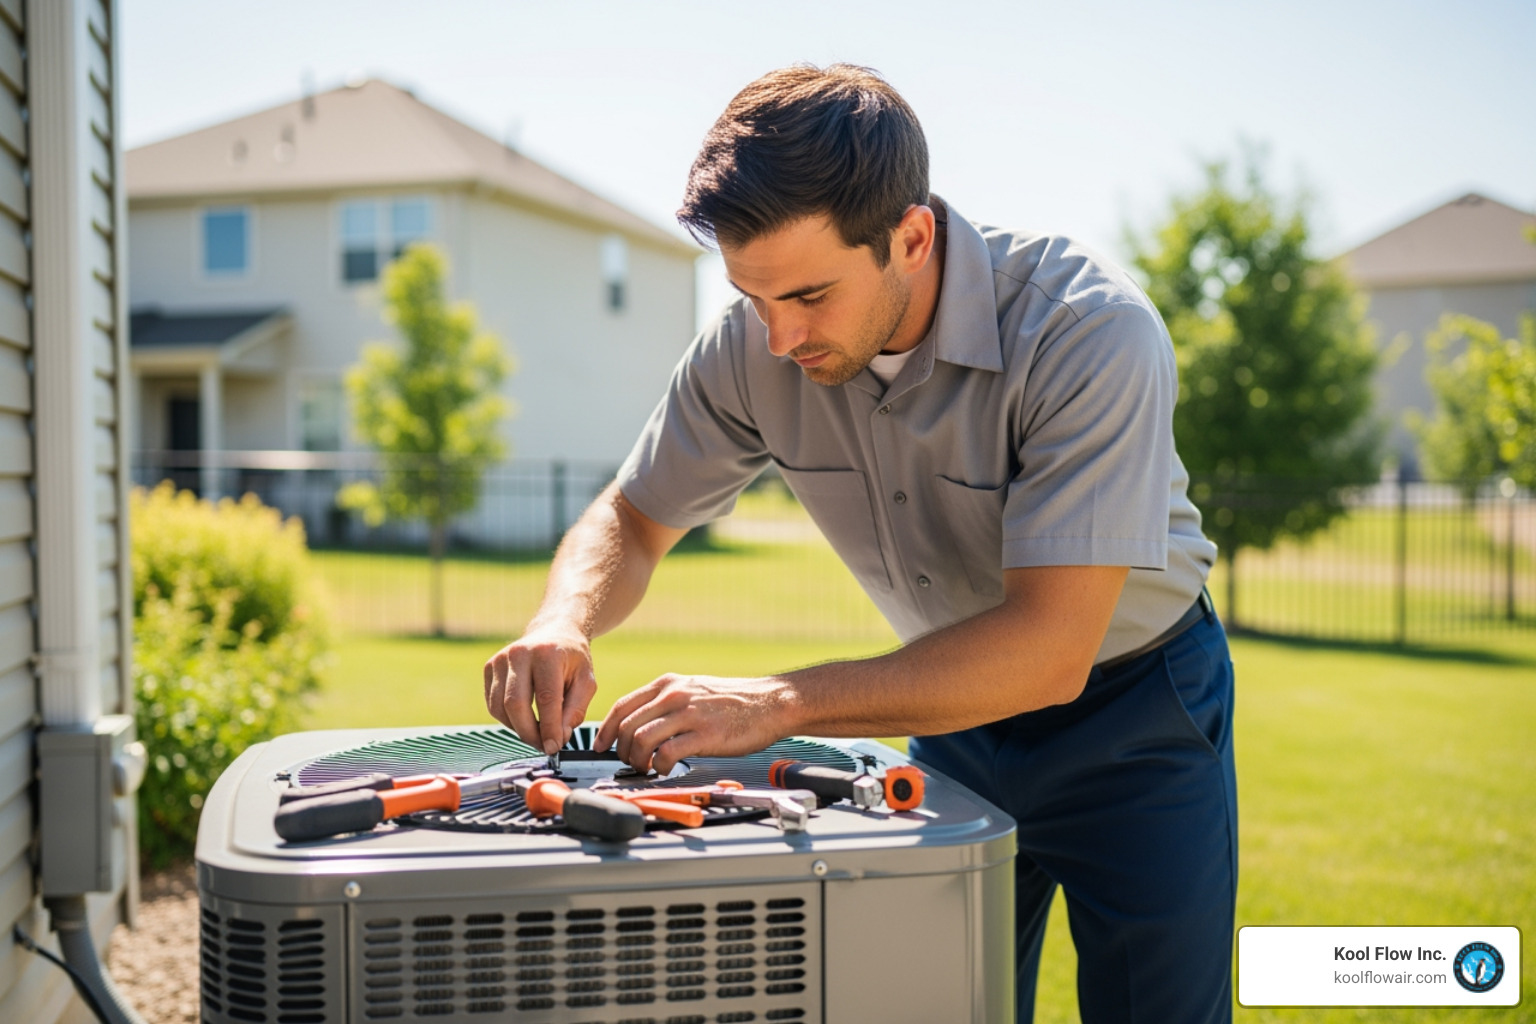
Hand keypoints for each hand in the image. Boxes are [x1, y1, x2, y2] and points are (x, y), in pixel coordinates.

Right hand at [483, 624, 596, 755]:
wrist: (554, 632)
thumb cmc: (572, 660)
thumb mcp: (586, 682)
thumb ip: (575, 711)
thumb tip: (558, 738)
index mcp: (547, 653)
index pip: (546, 698)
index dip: (549, 728)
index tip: (554, 747)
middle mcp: (519, 653)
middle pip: (516, 704)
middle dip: (529, 733)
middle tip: (544, 746)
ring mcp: (500, 659)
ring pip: (500, 707)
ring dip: (518, 729)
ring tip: (537, 734)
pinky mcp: (489, 667)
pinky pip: (493, 704)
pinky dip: (508, 719)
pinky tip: (525, 719)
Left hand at [596, 674, 799, 774]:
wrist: (770, 703)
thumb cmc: (733, 702)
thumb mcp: (694, 689)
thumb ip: (667, 703)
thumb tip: (640, 725)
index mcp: (668, 684)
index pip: (623, 706)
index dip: (606, 730)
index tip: (602, 746)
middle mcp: (674, 695)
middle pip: (628, 726)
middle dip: (623, 751)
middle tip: (631, 764)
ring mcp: (689, 714)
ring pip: (642, 740)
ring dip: (638, 761)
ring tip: (648, 769)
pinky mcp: (704, 735)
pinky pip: (666, 754)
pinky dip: (659, 767)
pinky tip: (665, 770)